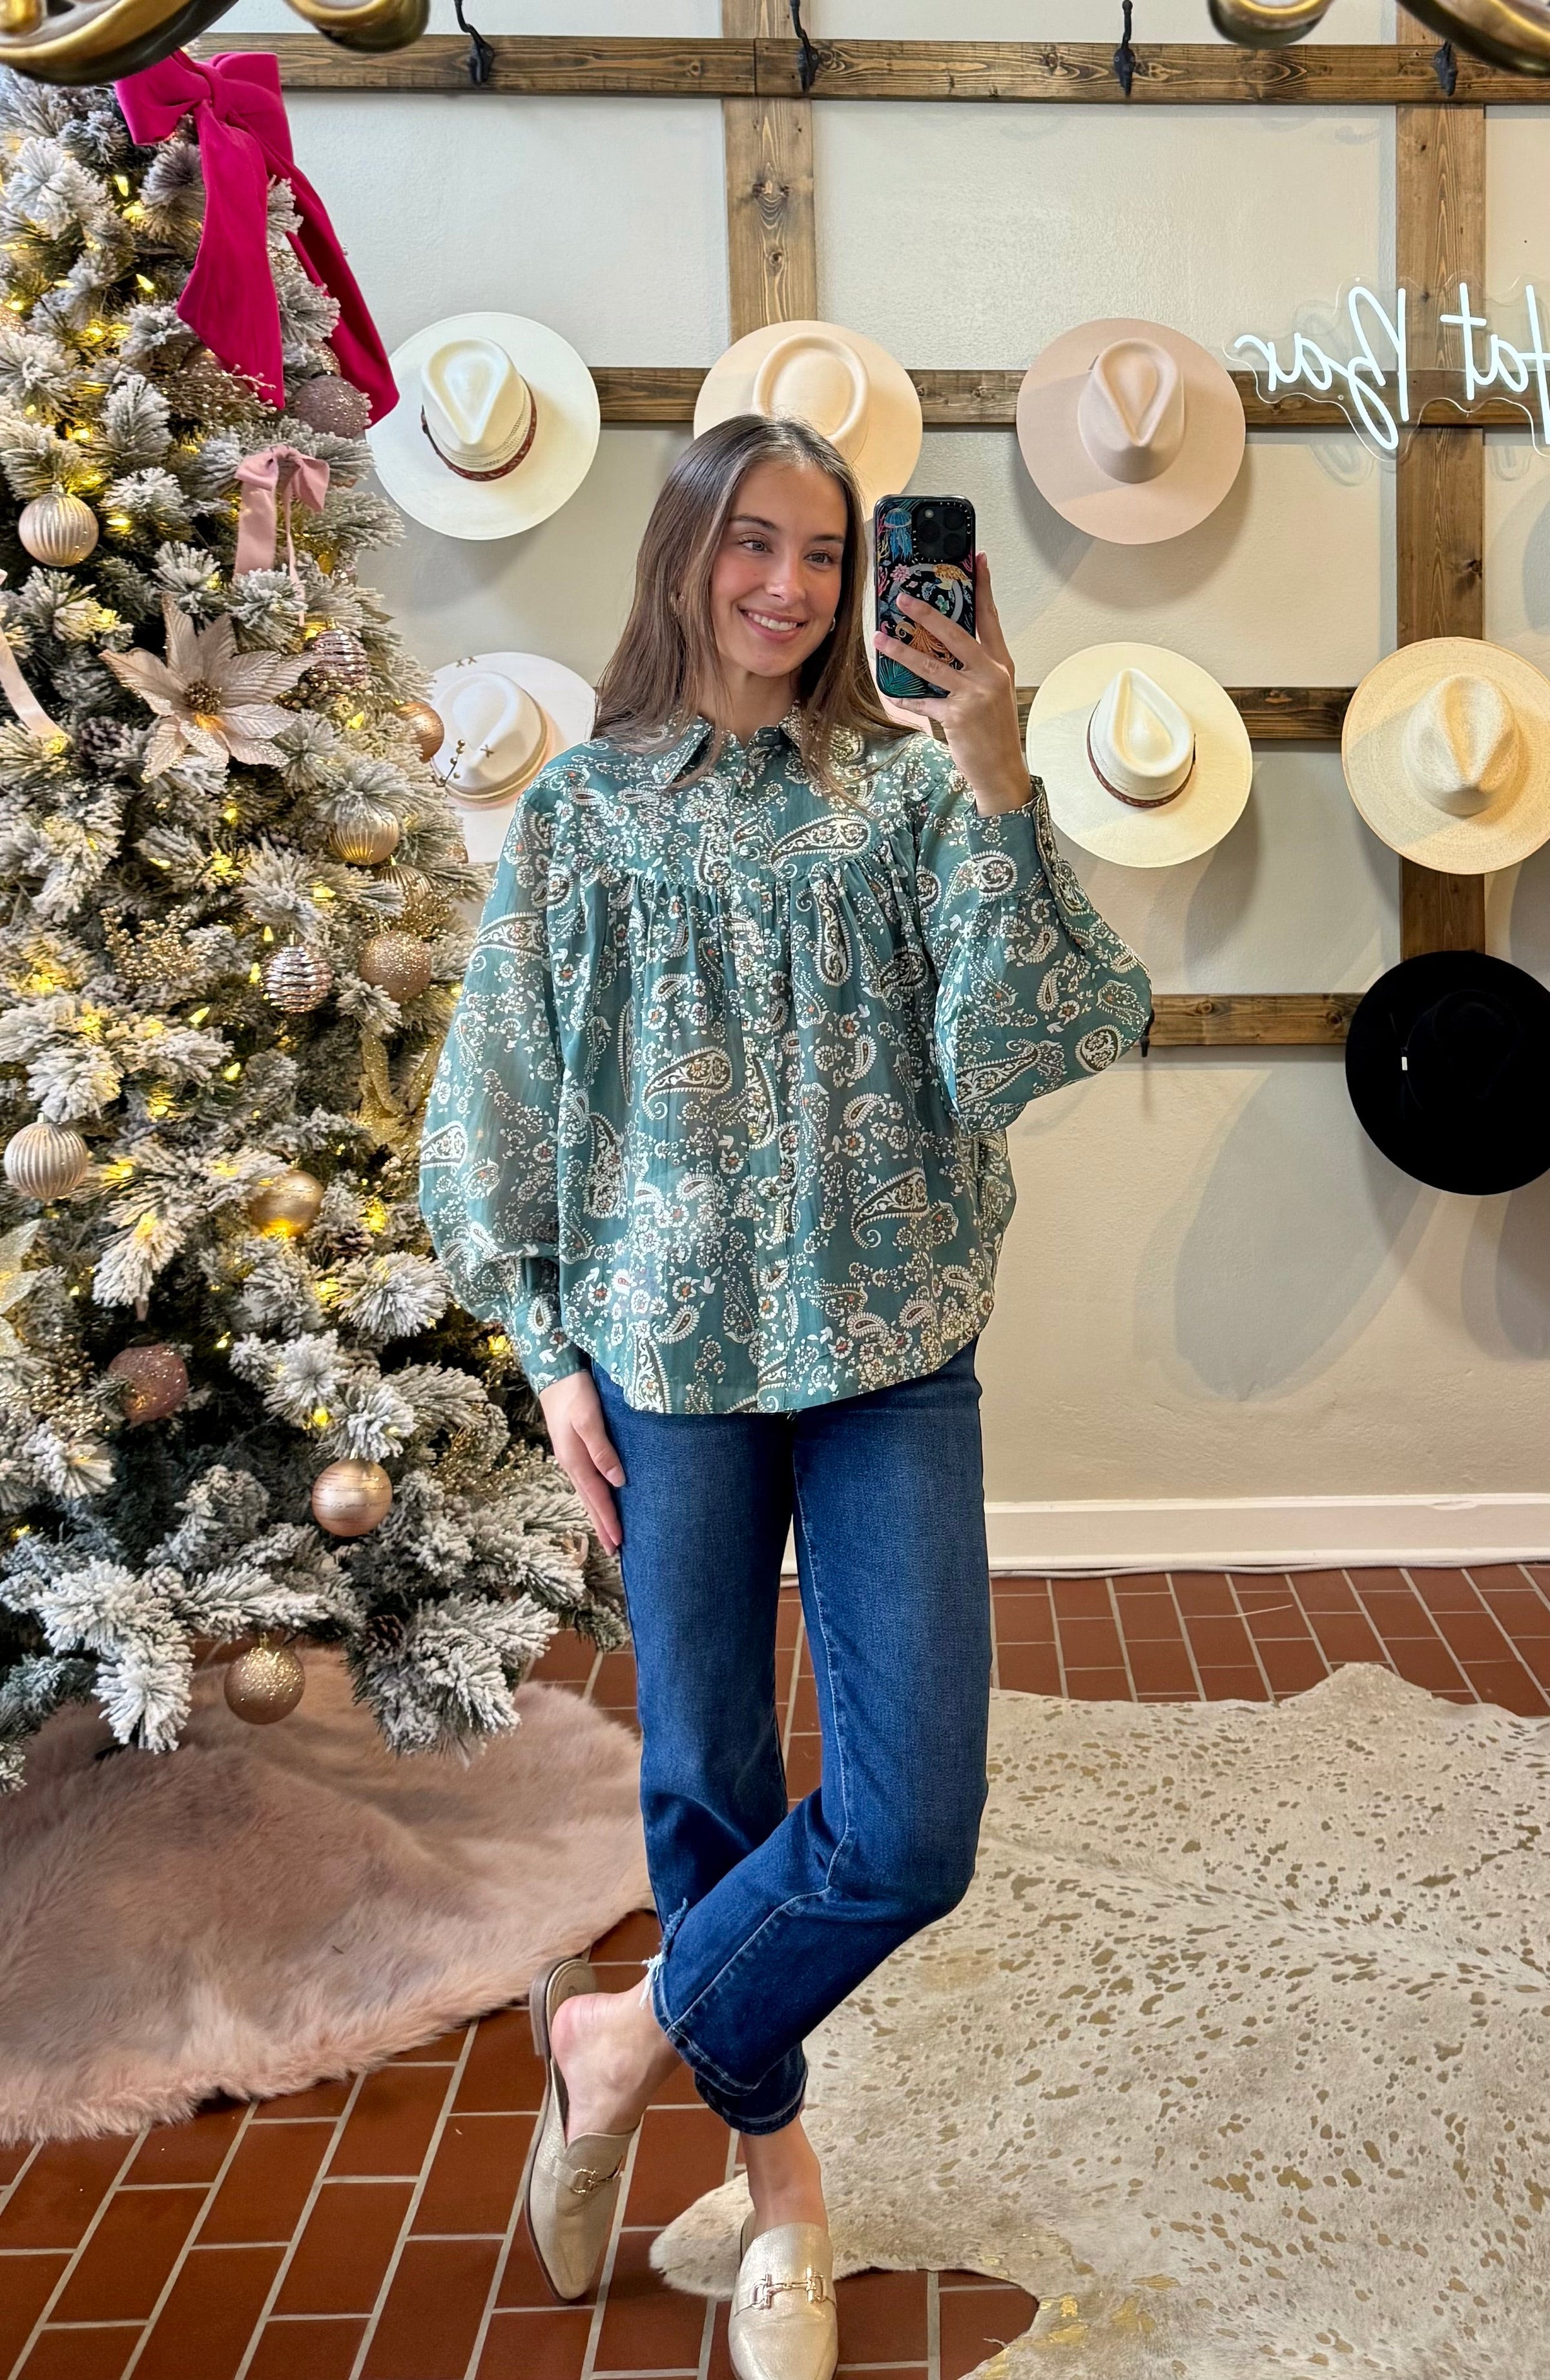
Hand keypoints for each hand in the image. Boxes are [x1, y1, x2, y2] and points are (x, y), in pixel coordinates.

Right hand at [540, 1368, 625, 1555]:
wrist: (555, 1372)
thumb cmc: (575, 1392)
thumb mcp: (588, 1418)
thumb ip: (602, 1449)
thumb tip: (617, 1481)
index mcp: (575, 1460)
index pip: (597, 1497)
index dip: (608, 1521)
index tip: (620, 1544)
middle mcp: (572, 1463)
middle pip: (590, 1501)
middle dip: (602, 1526)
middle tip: (615, 1552)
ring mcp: (571, 1456)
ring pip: (587, 1493)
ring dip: (598, 1514)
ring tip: (608, 1533)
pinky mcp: (573, 1448)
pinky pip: (586, 1481)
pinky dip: (594, 1496)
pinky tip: (600, 1499)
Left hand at [874, 551, 1030, 814]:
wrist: (1002, 770)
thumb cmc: (993, 731)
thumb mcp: (993, 693)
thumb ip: (975, 668)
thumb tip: (942, 648)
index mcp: (1000, 663)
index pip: (990, 618)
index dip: (984, 588)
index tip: (978, 559)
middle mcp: (990, 673)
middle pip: (955, 634)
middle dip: (927, 614)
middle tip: (903, 598)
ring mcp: (974, 694)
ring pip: (930, 665)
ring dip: (901, 651)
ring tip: (880, 638)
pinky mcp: (956, 716)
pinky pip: (922, 702)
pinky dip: (905, 698)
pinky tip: (890, 692)